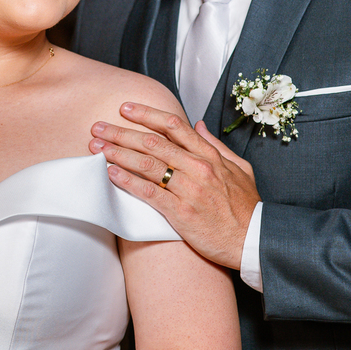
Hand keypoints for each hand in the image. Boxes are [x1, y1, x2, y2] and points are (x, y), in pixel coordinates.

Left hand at [90, 102, 258, 268]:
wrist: (253, 240)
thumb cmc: (246, 207)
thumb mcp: (240, 168)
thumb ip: (216, 145)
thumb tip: (199, 125)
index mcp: (210, 155)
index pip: (173, 126)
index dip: (146, 114)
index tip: (125, 108)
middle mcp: (198, 168)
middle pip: (152, 142)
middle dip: (121, 132)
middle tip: (99, 127)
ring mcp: (189, 190)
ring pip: (147, 164)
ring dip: (119, 153)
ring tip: (98, 147)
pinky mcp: (180, 213)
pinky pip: (149, 193)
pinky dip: (128, 182)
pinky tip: (112, 174)